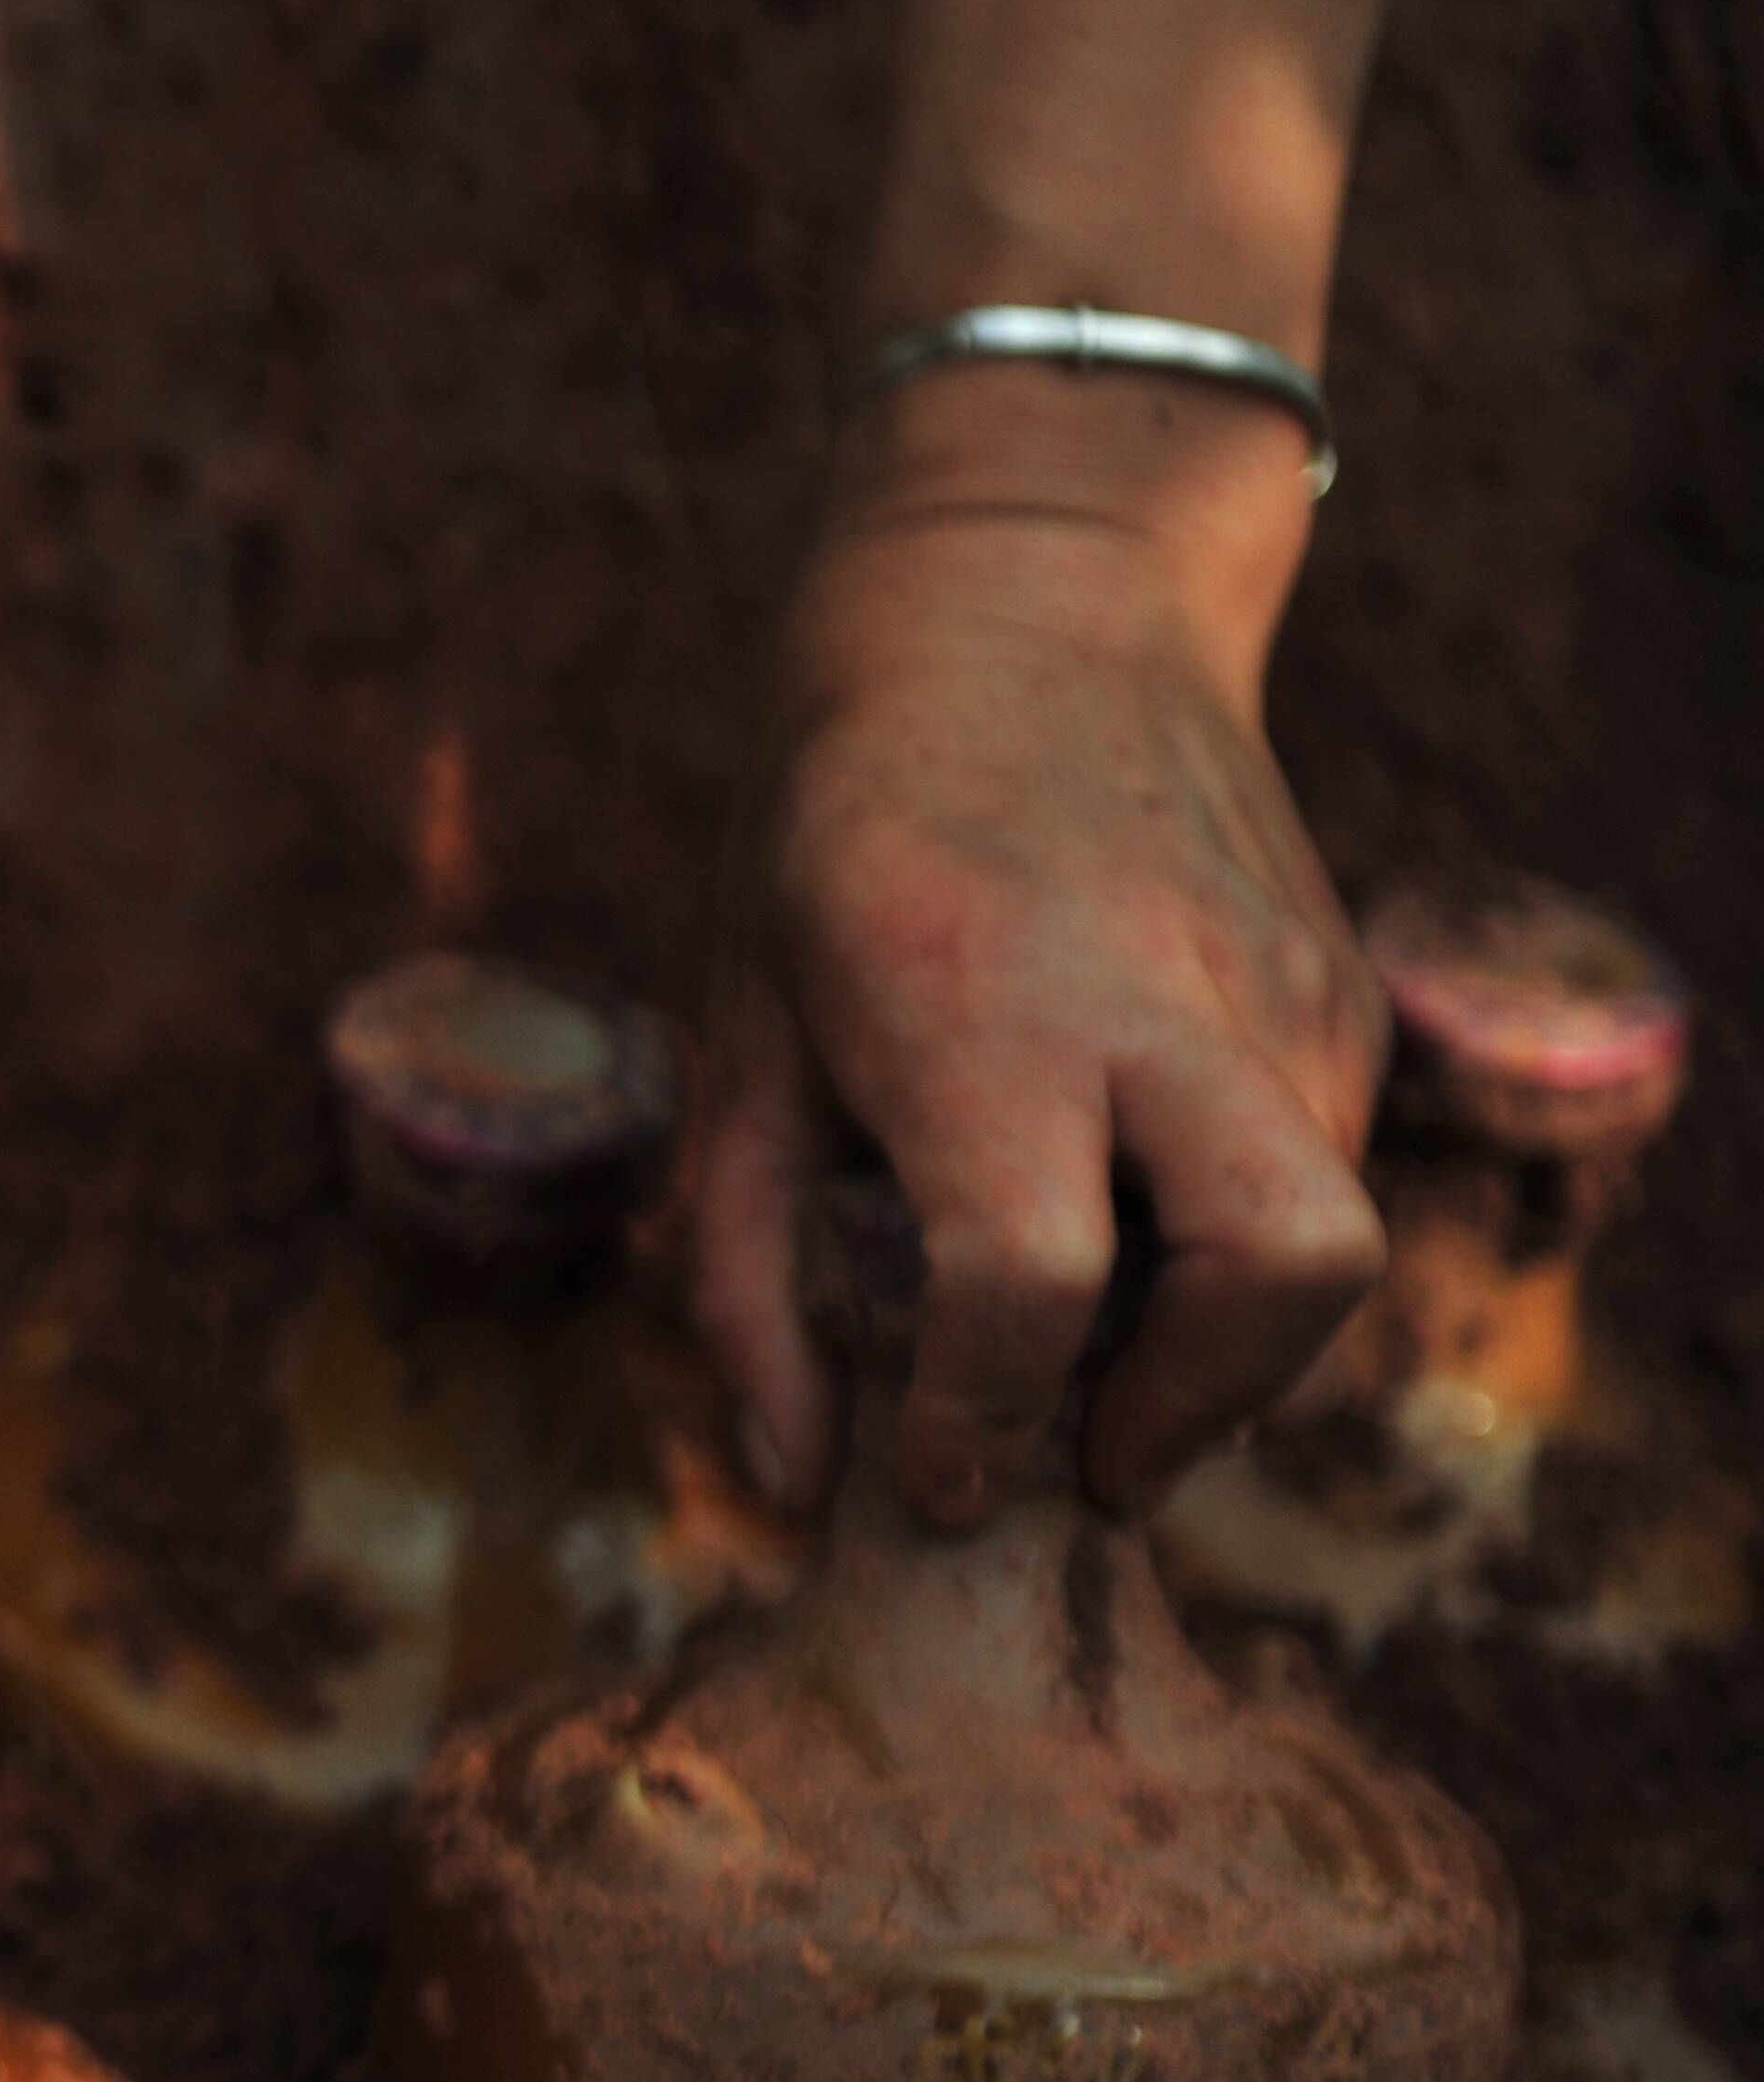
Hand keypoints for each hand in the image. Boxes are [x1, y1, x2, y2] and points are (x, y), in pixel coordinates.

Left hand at [685, 373, 1387, 1526]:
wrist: (1022, 600)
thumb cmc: (835, 832)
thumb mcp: (740, 1036)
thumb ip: (748, 1272)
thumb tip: (789, 1481)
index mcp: (972, 1001)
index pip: (1029, 1272)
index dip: (983, 1413)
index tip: (934, 1480)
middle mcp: (1157, 991)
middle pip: (1276, 1269)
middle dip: (1193, 1409)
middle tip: (1088, 1464)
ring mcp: (1277, 985)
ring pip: (1326, 1241)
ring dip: (1223, 1352)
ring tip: (1098, 1369)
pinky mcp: (1340, 987)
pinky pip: (1325, 1173)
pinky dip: (1241, 1257)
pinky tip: (1138, 1241)